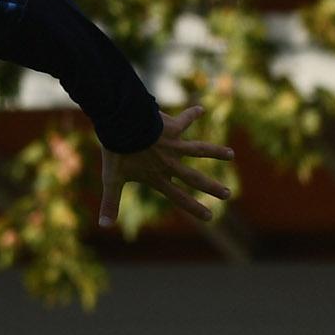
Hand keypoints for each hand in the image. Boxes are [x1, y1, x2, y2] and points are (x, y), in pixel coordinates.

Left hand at [97, 100, 233, 227]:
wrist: (121, 125)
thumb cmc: (117, 152)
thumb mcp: (112, 179)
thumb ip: (110, 203)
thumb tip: (103, 226)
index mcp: (157, 177)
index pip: (179, 197)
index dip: (194, 208)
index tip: (210, 217)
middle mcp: (169, 163)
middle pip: (195, 178)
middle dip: (211, 187)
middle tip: (228, 194)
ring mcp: (173, 145)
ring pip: (199, 150)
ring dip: (216, 151)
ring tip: (231, 154)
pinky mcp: (172, 128)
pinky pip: (185, 119)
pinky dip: (192, 113)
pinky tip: (201, 108)